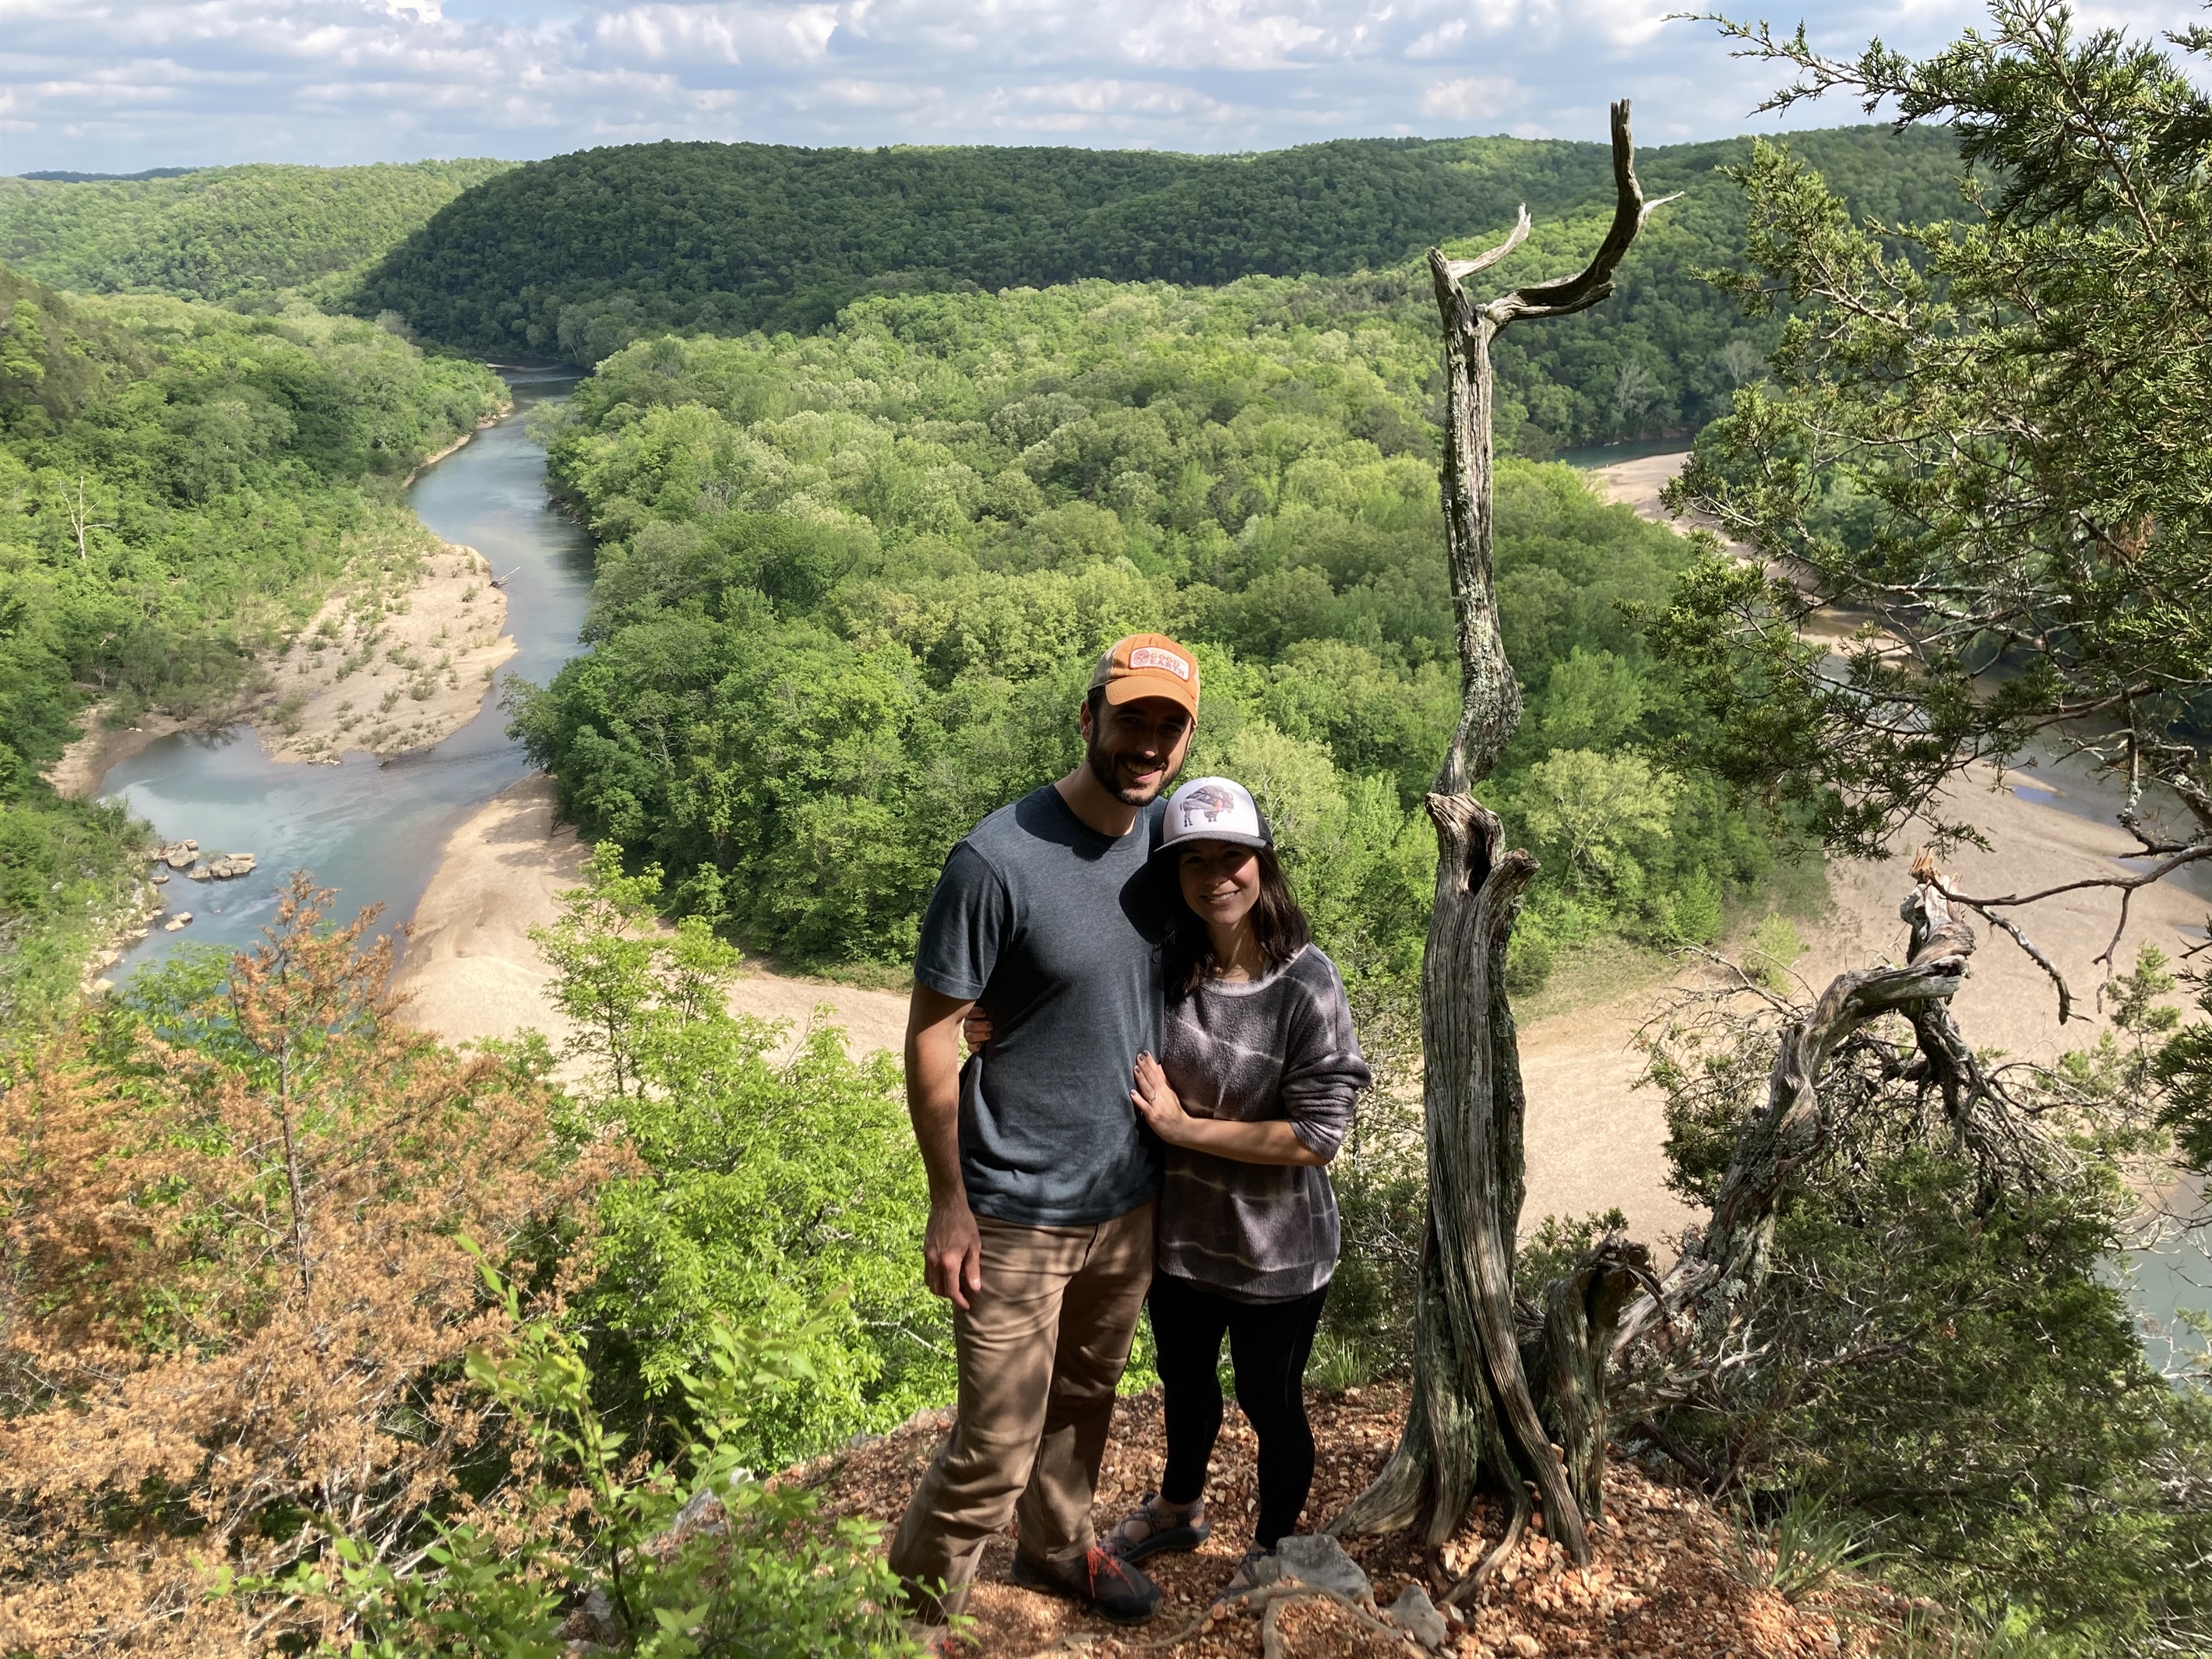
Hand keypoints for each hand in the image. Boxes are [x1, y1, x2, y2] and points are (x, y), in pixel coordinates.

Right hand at [923, 1195, 981, 1310]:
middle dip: (949, 1296)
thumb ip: (973, 1269)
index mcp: (949, 1262)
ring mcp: (927, 1256)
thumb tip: (975, 1289)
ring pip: (929, 1283)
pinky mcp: (924, 1251)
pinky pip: (927, 1272)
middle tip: (961, 1295)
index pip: (952, 1290)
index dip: (960, 1301)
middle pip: (938, 1290)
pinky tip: (945, 1274)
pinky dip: (934, 1279)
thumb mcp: (974, 1245)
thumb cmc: (964, 1224)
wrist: (947, 1205)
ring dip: (940, 1289)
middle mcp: (935, 1262)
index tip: (967, 1306)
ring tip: (953, 1285)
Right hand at [962, 1009, 993, 1047]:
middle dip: (981, 1025)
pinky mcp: (971, 1044)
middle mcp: (968, 1025)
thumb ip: (989, 1007)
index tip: (985, 1013)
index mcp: (972, 1015)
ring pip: (970, 1036)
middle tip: (990, 1025)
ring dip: (980, 1036)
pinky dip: (974, 1047)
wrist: (995, 1029)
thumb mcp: (990, 1011)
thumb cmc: (993, 1018)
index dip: (976, 1012)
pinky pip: (970, 1047)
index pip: (970, 1012)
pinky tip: (980, 1045)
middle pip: (970, 1025)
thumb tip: (994, 994)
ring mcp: (969, 1035)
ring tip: (989, 1034)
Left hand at [1130, 1051, 1193, 1145]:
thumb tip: (1158, 1066)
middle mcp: (1162, 1095)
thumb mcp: (1171, 1093)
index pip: (1157, 1073)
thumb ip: (1164, 1080)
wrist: (1182, 1129)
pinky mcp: (1153, 1116)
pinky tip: (1132, 1093)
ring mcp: (1157, 1106)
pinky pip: (1145, 1106)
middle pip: (1152, 1079)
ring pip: (1148, 1090)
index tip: (1145, 1052)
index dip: (1151, 1063)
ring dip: (1142, 1079)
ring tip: (1136, 1069)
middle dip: (1145, 1067)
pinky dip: (1139, 1099)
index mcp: (1166, 1089)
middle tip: (1138, 1056)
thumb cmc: (1175, 1111)